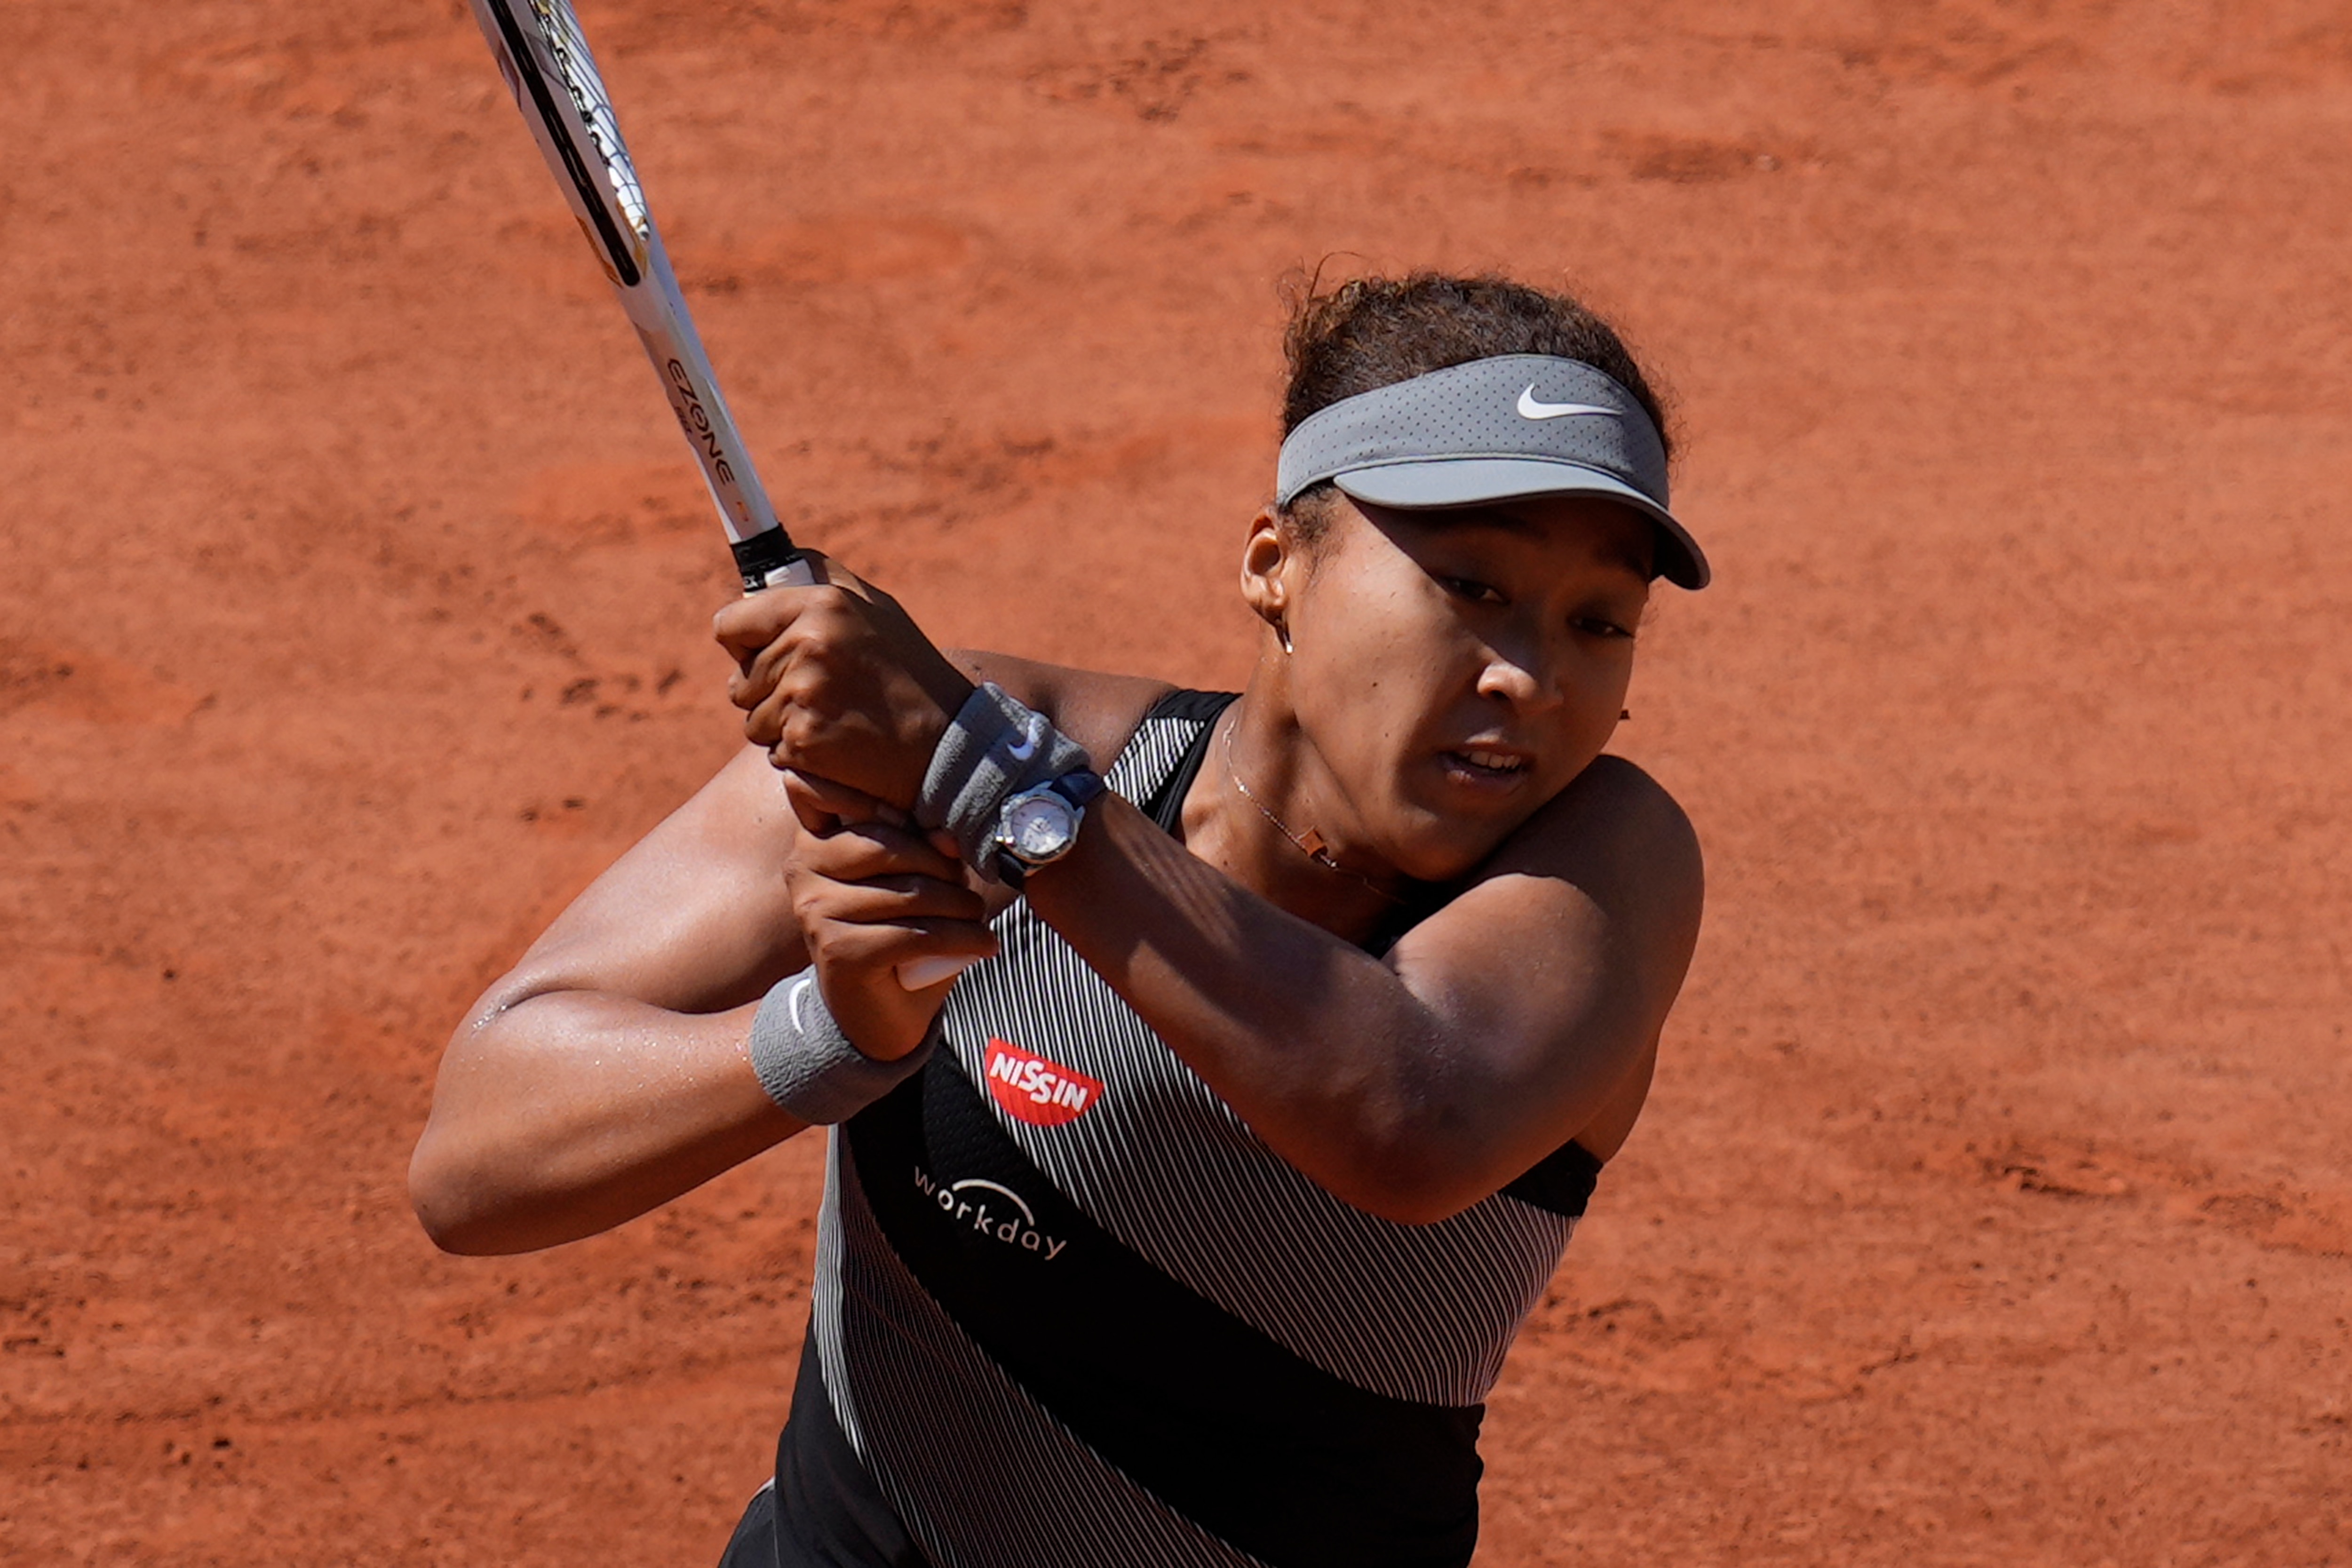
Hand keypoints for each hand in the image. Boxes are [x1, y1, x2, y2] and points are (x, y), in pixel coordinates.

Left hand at [715, 553, 974, 810]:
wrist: (947, 744)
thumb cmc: (910, 673)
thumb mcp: (876, 609)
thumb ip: (823, 581)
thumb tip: (773, 570)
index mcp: (820, 604)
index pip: (730, 624)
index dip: (742, 642)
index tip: (758, 651)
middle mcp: (807, 644)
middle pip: (740, 679)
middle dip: (769, 691)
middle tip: (819, 694)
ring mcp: (803, 695)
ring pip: (753, 720)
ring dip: (781, 726)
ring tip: (833, 719)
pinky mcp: (803, 740)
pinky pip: (773, 751)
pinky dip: (798, 754)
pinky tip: (837, 744)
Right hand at [780, 770, 996, 1059]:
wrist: (878, 1014)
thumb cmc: (899, 932)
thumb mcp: (916, 878)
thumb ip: (926, 846)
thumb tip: (948, 836)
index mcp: (815, 838)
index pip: (844, 794)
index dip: (897, 808)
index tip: (939, 839)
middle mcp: (803, 867)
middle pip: (891, 845)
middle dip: (943, 867)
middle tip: (970, 891)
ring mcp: (815, 910)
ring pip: (909, 892)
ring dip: (960, 907)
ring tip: (977, 919)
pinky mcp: (837, 950)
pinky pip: (913, 934)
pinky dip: (960, 939)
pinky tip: (983, 946)